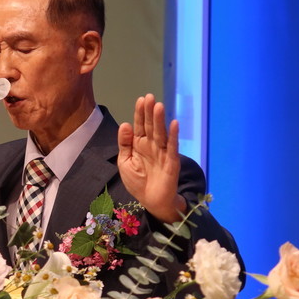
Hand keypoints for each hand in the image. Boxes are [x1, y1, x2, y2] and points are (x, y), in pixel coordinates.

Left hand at [117, 94, 184, 222]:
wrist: (151, 201)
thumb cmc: (137, 182)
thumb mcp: (125, 162)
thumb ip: (124, 144)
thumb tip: (125, 124)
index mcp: (139, 144)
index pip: (139, 125)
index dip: (140, 113)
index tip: (141, 99)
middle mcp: (151, 145)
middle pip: (150, 126)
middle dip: (149, 112)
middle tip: (150, 97)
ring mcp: (162, 152)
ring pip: (161, 133)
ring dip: (160, 120)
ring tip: (158, 106)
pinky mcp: (171, 162)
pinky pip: (172, 147)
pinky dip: (173, 136)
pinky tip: (174, 124)